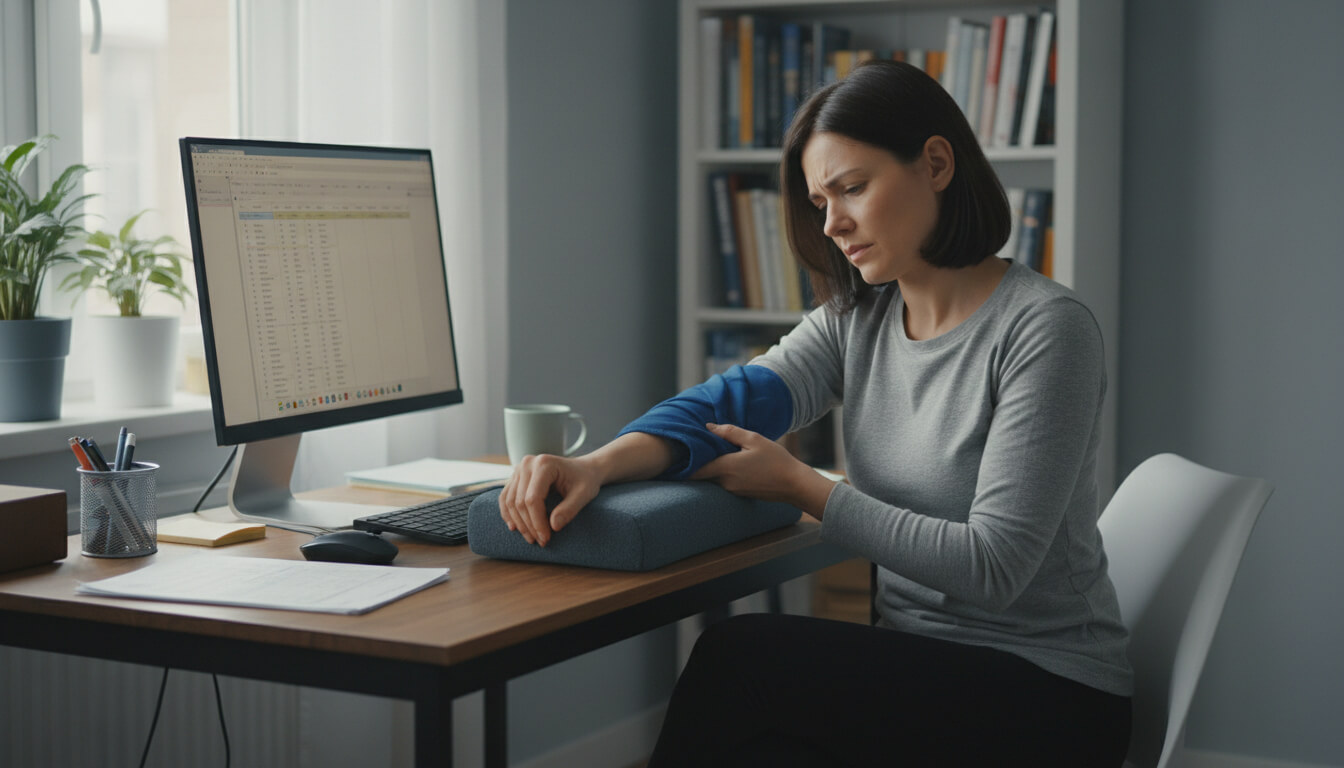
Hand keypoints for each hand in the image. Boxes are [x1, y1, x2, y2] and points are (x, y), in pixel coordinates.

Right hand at [498, 453, 600, 545]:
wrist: (583, 469)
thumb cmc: (585, 480)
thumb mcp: (584, 494)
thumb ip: (570, 509)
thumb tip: (554, 527)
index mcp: (544, 464)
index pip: (533, 499)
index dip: (537, 522)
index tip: (546, 538)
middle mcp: (528, 463)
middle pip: (520, 502)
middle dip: (529, 525)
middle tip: (541, 542)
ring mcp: (520, 469)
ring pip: (510, 501)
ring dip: (519, 523)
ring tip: (531, 538)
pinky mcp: (516, 477)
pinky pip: (506, 497)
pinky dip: (508, 514)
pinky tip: (514, 527)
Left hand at [690, 423, 836, 515]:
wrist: (794, 484)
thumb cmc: (776, 460)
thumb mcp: (754, 439)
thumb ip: (729, 432)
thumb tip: (709, 427)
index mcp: (726, 467)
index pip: (695, 469)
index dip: (683, 464)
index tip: (674, 457)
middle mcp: (725, 482)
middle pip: (703, 474)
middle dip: (696, 464)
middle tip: (689, 451)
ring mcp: (732, 491)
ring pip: (714, 478)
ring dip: (711, 468)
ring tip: (711, 453)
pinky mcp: (740, 494)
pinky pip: (724, 483)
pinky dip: (722, 474)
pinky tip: (730, 463)